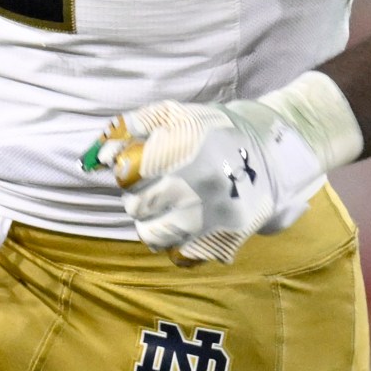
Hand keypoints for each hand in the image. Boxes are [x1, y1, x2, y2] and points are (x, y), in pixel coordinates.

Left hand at [84, 95, 331, 263]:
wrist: (271, 154)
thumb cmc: (214, 132)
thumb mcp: (176, 114)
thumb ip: (135, 127)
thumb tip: (100, 152)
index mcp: (183, 148)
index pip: (127, 173)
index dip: (128, 171)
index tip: (139, 168)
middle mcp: (196, 184)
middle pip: (135, 206)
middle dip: (140, 196)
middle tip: (158, 187)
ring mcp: (210, 216)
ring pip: (151, 235)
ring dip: (153, 222)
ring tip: (168, 208)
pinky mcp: (223, 240)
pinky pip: (178, 256)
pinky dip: (176, 244)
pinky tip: (185, 226)